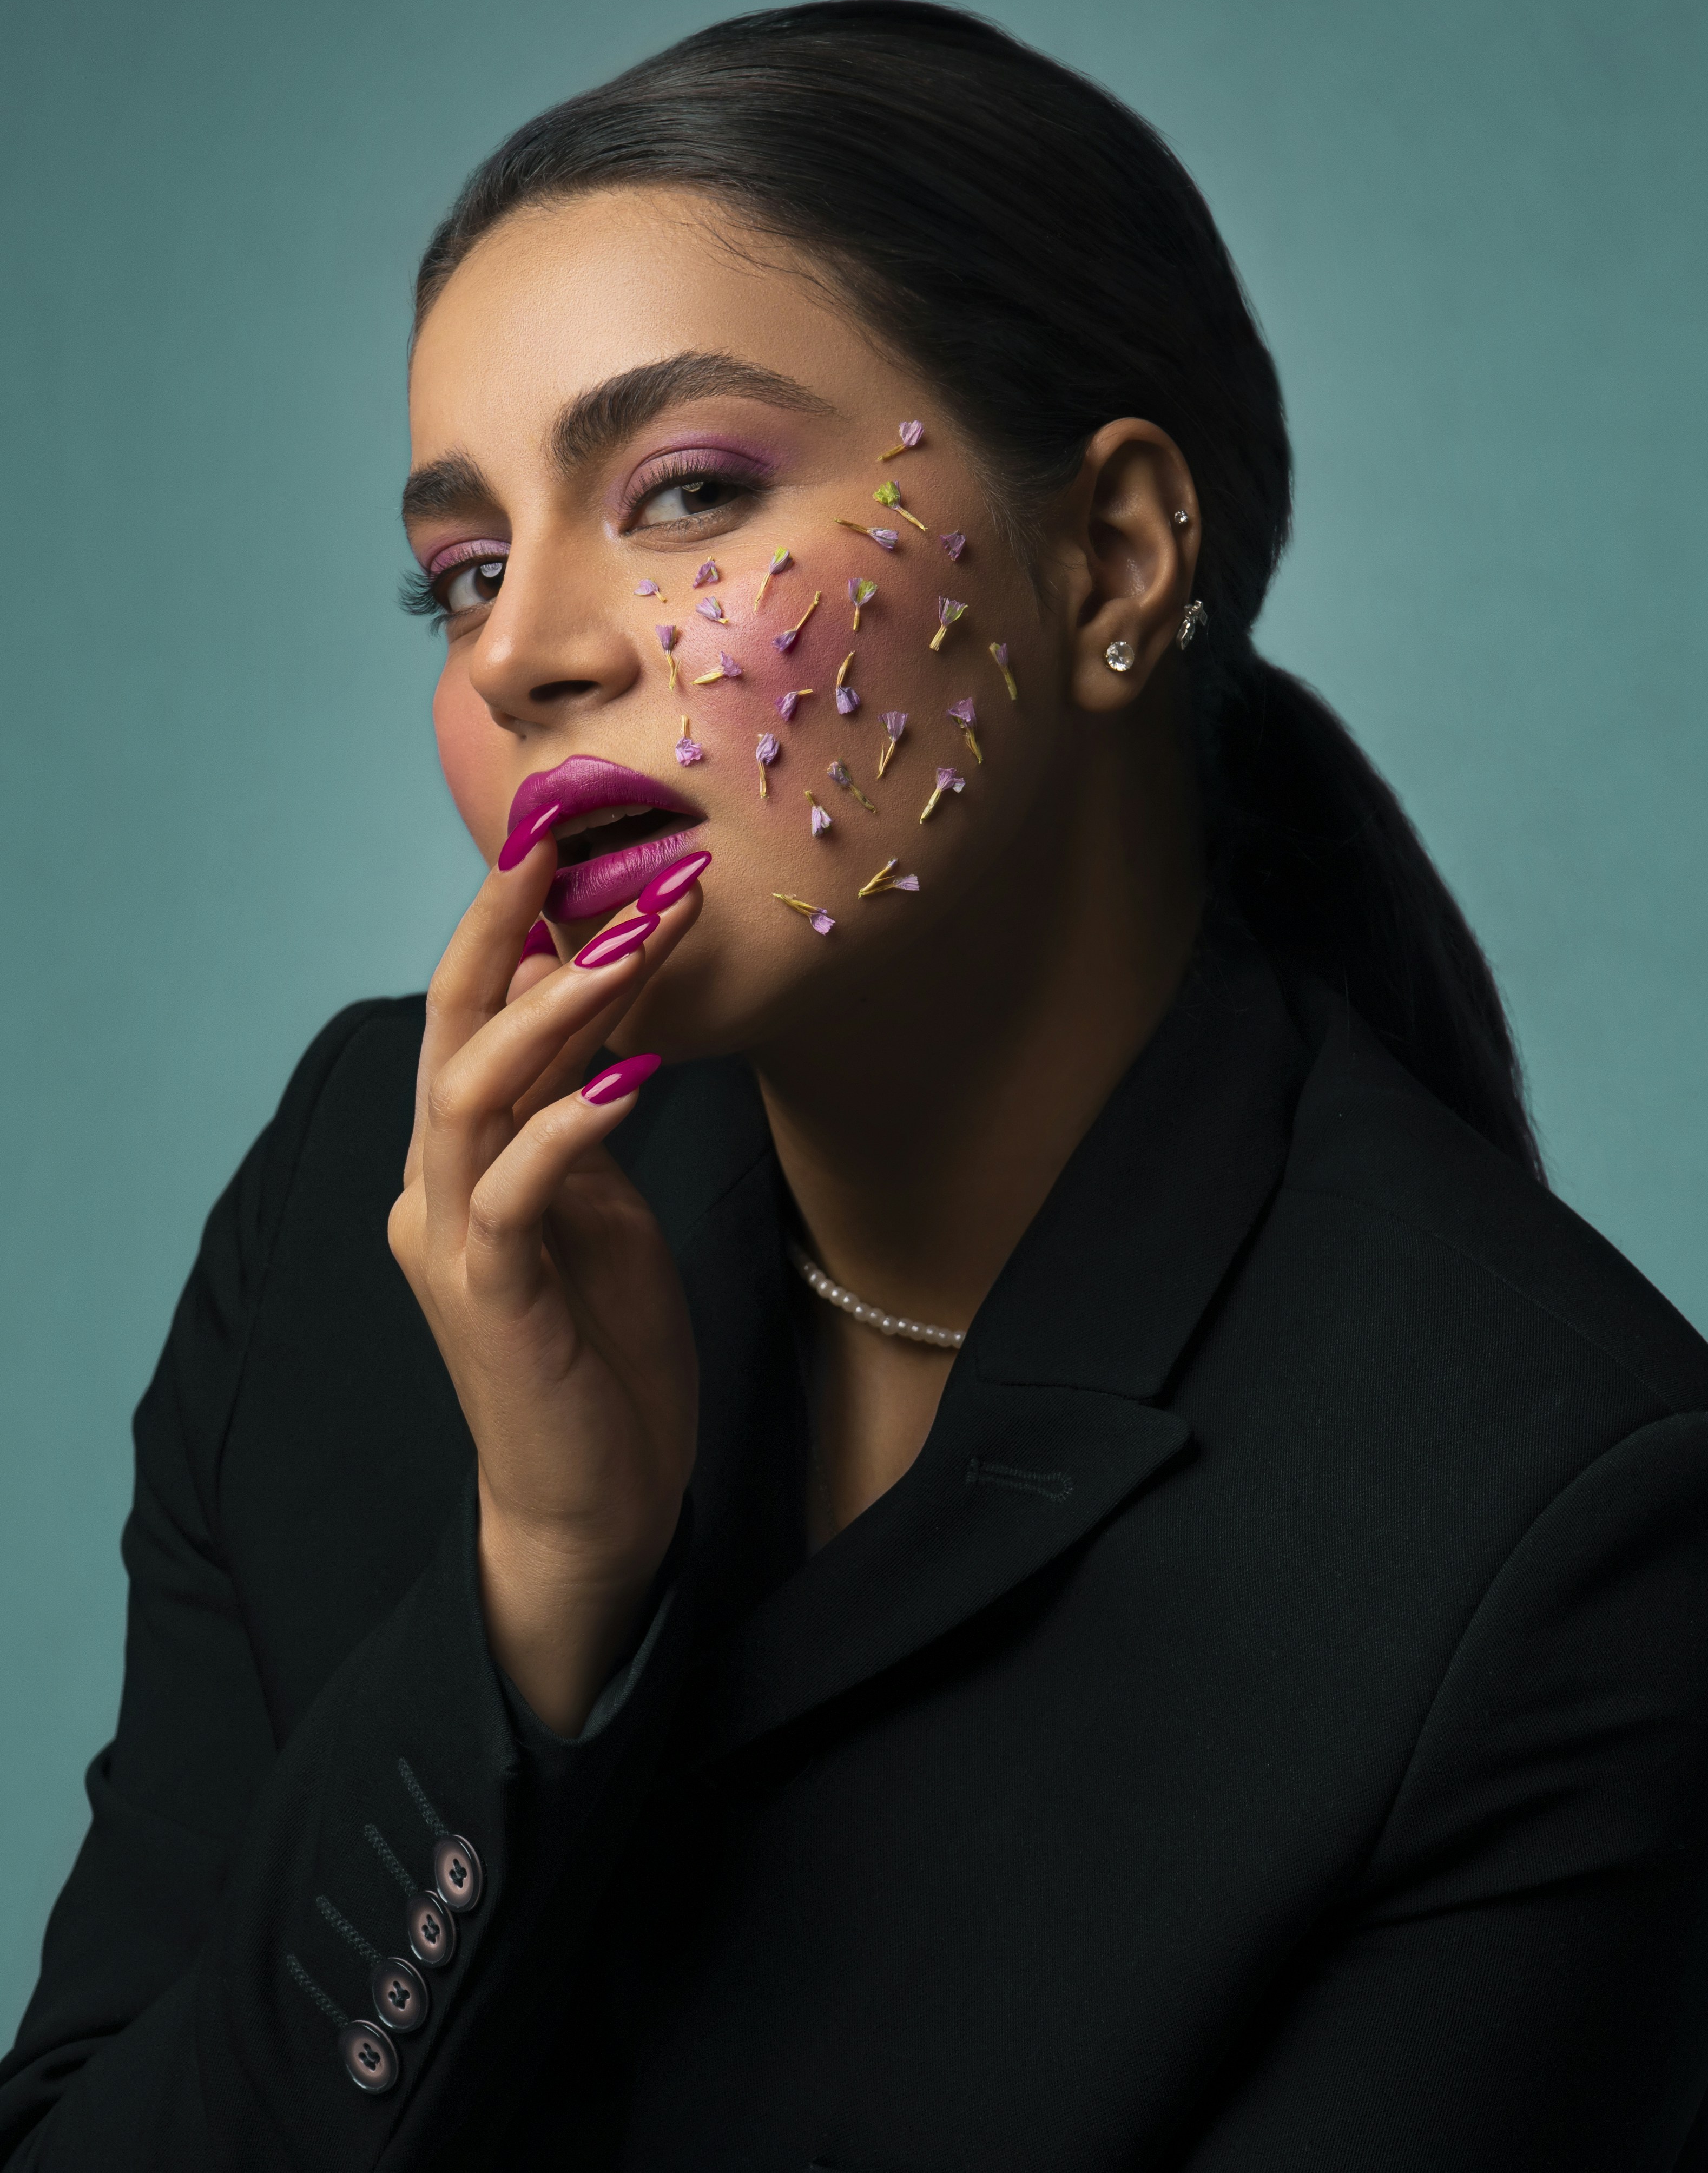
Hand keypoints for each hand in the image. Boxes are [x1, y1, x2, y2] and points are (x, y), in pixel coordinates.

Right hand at [388, 838, 702, 1733]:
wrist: (594, 1504)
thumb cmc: (603, 1356)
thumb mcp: (603, 1212)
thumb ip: (581, 1120)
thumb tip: (604, 1014)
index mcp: (462, 1162)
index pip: (481, 1018)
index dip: (524, 928)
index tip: (584, 842)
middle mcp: (436, 1187)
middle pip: (450, 1027)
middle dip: (503, 926)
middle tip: (563, 840)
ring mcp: (453, 1242)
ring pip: (473, 1092)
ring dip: (552, 1008)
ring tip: (631, 939)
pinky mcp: (490, 1299)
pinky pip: (516, 1191)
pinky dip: (570, 1124)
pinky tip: (635, 1074)